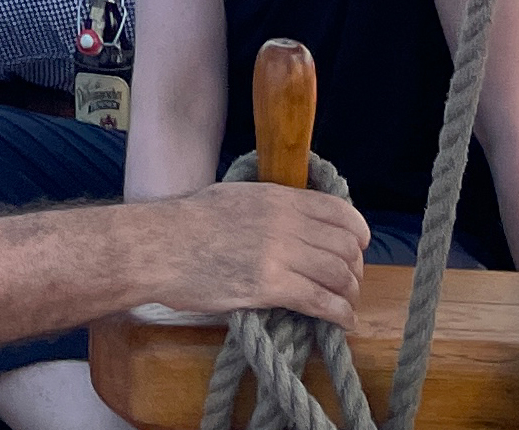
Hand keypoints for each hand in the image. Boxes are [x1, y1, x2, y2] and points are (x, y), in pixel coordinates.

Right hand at [139, 183, 368, 326]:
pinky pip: (320, 301)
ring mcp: (278, 253)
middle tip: (347, 282)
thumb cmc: (189, 222)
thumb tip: (294, 217)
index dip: (358, 233)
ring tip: (345, 304)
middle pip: (345, 247)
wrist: (160, 246)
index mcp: (278, 197)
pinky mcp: (269, 287)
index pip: (340, 212)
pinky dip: (339, 314)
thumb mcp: (238, 197)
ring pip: (338, 274)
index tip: (357, 248)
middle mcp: (286, 222)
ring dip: (349, 293)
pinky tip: (341, 322)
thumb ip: (272, 206)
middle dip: (354, 268)